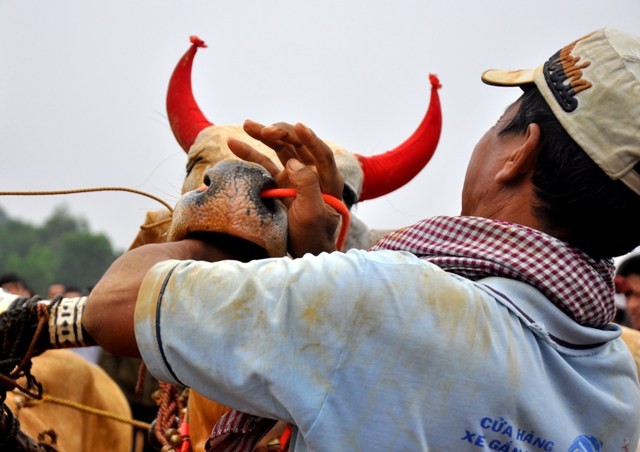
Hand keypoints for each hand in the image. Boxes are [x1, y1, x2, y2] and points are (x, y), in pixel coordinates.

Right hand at [228, 120, 344, 256]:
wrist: (303, 251)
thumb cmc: (313, 235)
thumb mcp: (313, 214)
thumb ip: (307, 187)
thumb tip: (294, 163)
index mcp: (329, 180)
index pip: (322, 154)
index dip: (311, 139)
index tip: (299, 127)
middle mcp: (313, 173)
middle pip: (298, 145)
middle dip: (283, 134)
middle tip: (266, 131)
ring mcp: (295, 175)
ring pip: (280, 149)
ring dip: (264, 135)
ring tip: (246, 124)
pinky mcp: (280, 182)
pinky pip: (264, 163)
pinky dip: (250, 153)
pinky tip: (233, 143)